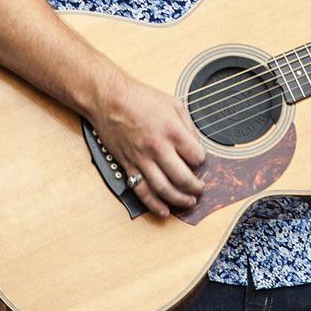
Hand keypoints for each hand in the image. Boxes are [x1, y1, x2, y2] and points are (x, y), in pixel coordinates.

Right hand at [91, 76, 204, 218]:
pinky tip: (164, 210)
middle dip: (195, 187)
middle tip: (199, 189)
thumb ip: (188, 126)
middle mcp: (158, 148)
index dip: (201, 161)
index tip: (200, 161)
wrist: (109, 99)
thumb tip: (196, 145)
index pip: (197, 157)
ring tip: (188, 202)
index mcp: (172, 131)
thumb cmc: (140, 99)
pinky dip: (154, 205)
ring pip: (164, 189)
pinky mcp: (128, 166)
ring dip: (179, 200)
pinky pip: (142, 191)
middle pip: (183, 178)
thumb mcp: (174, 104)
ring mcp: (142, 159)